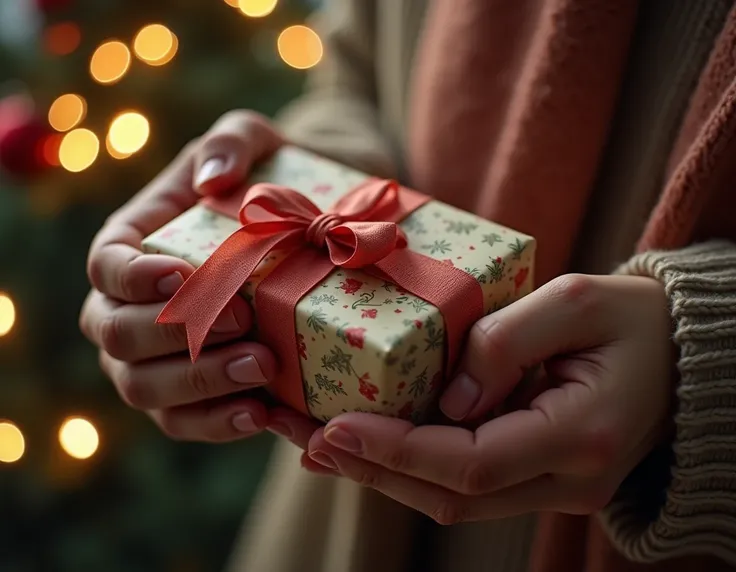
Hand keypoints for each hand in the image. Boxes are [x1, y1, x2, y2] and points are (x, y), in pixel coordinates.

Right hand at [80, 110, 318, 445]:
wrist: (323, 221)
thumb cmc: (275, 176)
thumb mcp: (258, 140)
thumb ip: (231, 143)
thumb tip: (212, 179)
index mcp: (137, 243)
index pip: (106, 265)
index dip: (132, 278)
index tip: (181, 277)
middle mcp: (136, 305)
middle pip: (117, 336)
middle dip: (173, 336)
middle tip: (243, 322)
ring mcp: (162, 354)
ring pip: (146, 388)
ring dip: (198, 385)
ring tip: (261, 369)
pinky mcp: (202, 389)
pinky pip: (187, 421)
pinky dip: (217, 423)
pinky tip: (262, 415)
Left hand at [302, 274, 674, 521]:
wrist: (682, 358)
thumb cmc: (634, 320)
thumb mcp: (576, 300)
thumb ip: (509, 341)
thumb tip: (448, 397)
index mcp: (582, 436)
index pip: (472, 464)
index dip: (398, 450)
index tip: (336, 426)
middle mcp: (569, 481)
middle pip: (452, 498)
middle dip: (373, 471)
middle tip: (307, 439)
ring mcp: (556, 488)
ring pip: (454, 501)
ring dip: (383, 474)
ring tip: (319, 444)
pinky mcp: (541, 477)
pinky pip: (468, 484)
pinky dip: (412, 467)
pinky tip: (370, 446)